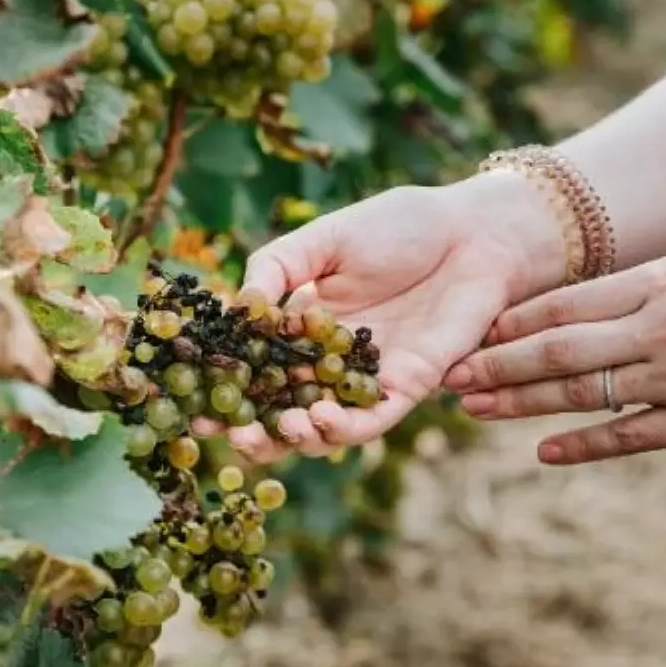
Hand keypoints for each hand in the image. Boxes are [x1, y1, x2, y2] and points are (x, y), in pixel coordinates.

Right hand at [194, 172, 567, 462]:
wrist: (474, 231)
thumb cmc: (400, 227)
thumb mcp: (322, 240)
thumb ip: (276, 268)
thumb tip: (236, 310)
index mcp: (302, 327)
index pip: (255, 369)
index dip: (222, 392)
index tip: (192, 407)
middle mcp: (329, 363)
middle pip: (282, 411)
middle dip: (252, 432)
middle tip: (227, 437)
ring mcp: (367, 379)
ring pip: (324, 429)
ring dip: (296, 439)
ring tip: (277, 429)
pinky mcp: (408, 386)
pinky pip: (372, 420)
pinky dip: (344, 430)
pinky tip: (320, 421)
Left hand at [443, 242, 665, 463]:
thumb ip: (655, 280)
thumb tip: (593, 290)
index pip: (570, 302)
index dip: (513, 321)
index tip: (471, 331)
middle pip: (561, 349)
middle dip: (497, 364)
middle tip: (447, 375)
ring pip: (586, 394)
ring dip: (522, 403)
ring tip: (475, 410)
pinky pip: (633, 436)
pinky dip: (585, 444)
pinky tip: (543, 450)